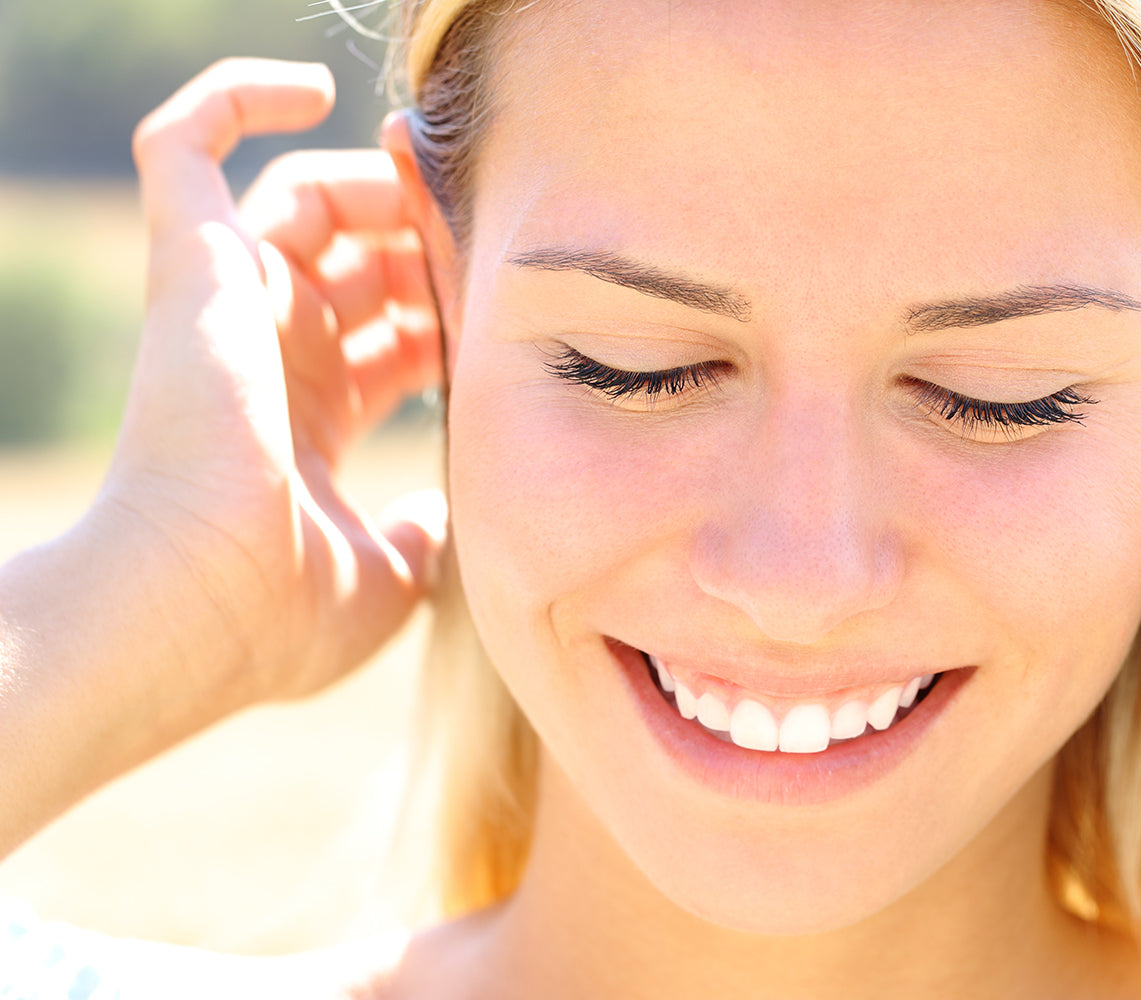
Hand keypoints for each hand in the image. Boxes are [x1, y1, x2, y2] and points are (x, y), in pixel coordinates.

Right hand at [106, 58, 444, 706]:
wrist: (197, 612)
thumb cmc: (280, 613)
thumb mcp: (388, 576)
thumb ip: (421, 536)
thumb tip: (440, 521)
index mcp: (311, 413)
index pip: (393, 330)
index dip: (453, 310)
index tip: (508, 312)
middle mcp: (268, 350)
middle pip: (361, 259)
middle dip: (431, 247)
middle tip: (488, 244)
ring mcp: (227, 305)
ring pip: (303, 195)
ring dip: (378, 187)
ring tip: (435, 200)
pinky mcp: (190, 266)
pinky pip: (182, 143)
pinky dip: (235, 97)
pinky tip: (308, 90)